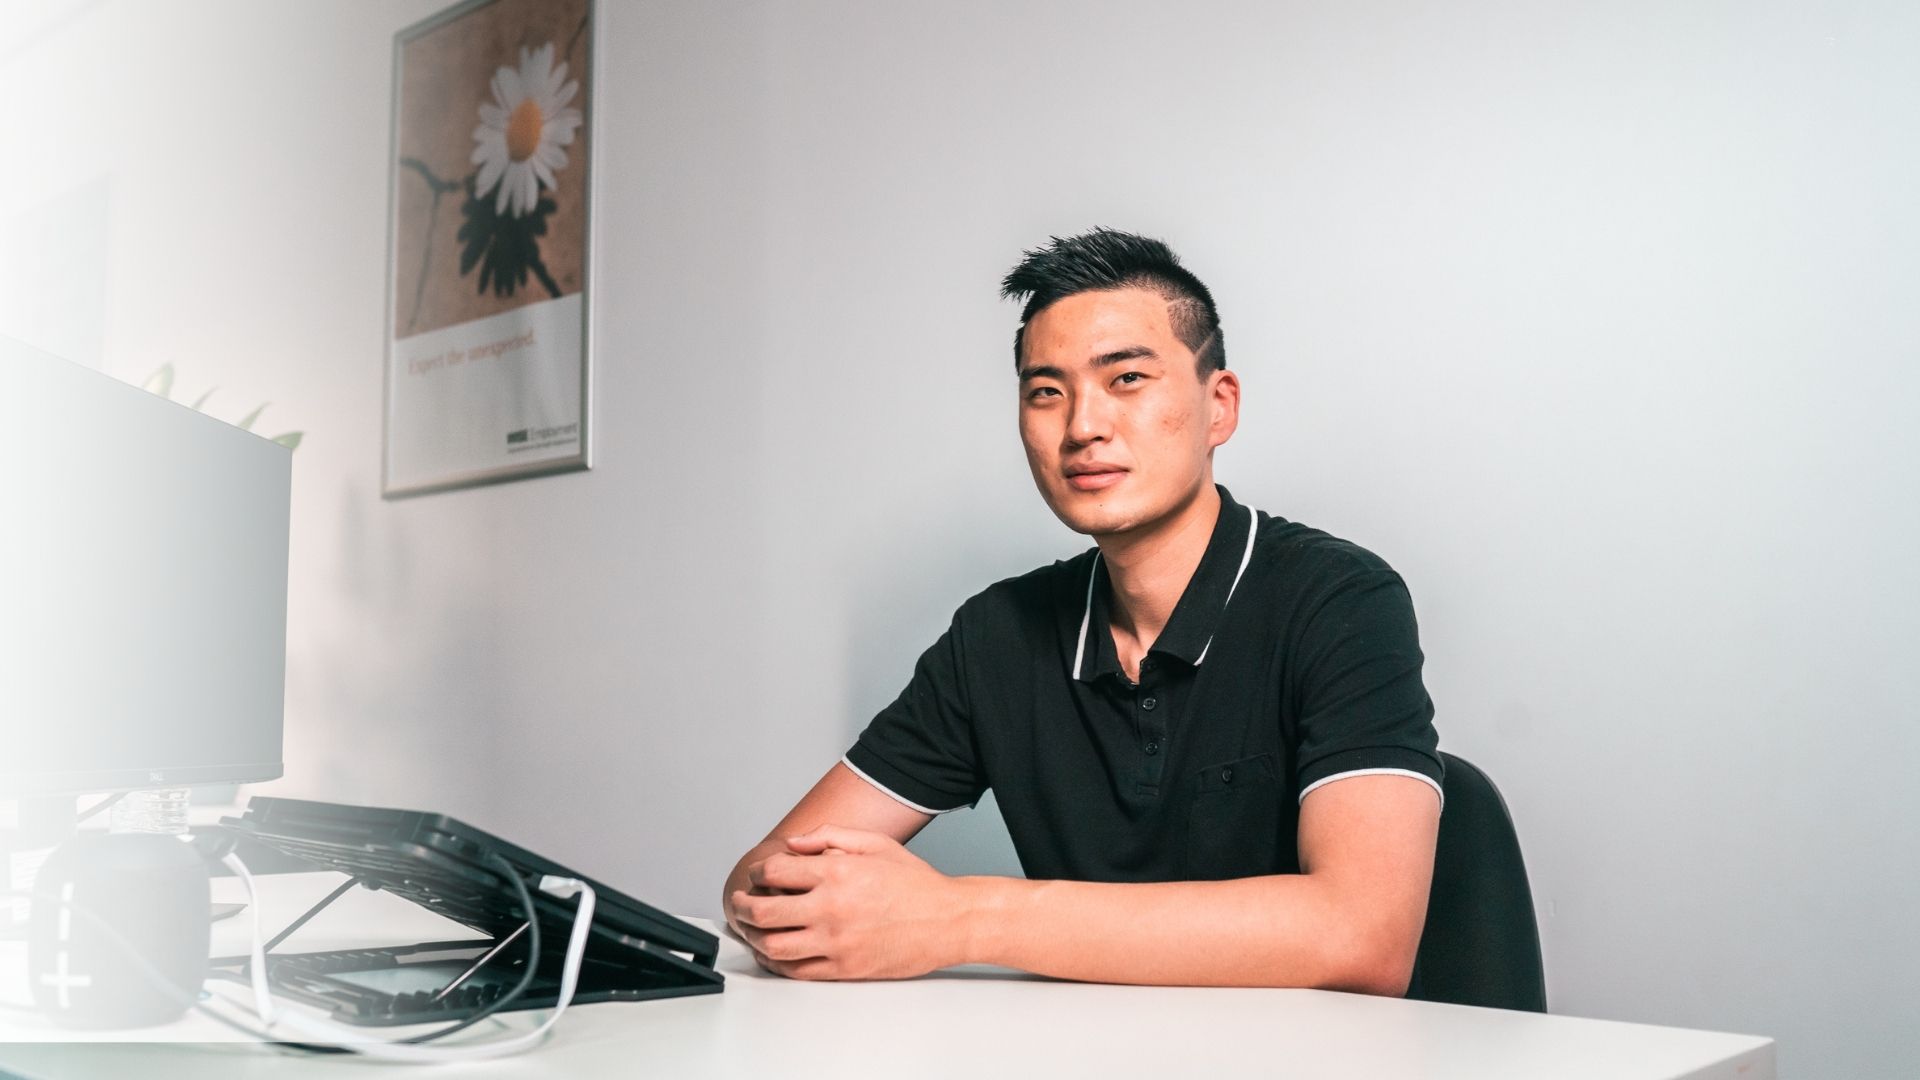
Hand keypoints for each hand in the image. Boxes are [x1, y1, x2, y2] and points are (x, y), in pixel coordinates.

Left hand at [729, 825, 966, 980]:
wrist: (948, 920)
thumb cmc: (915, 883)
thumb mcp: (875, 844)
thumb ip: (829, 837)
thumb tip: (793, 844)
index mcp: (837, 873)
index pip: (773, 872)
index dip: (757, 872)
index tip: (757, 875)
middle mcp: (831, 908)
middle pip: (762, 912)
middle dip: (741, 906)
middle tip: (739, 903)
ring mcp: (836, 942)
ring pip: (773, 946)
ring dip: (754, 936)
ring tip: (752, 929)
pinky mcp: (844, 968)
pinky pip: (796, 971)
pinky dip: (777, 962)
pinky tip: (775, 952)